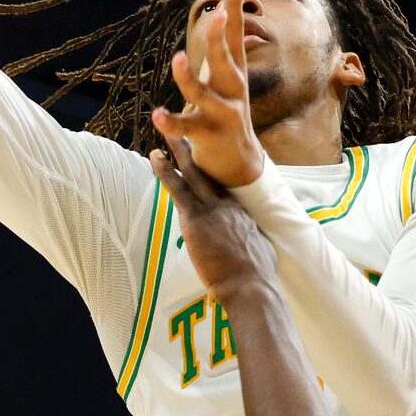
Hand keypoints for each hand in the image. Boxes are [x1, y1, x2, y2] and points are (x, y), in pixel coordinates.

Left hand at [149, 134, 276, 298]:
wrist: (251, 285)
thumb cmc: (257, 276)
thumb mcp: (260, 250)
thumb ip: (250, 241)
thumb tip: (253, 247)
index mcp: (239, 212)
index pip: (222, 186)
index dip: (212, 171)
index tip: (205, 158)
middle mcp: (226, 205)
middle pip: (209, 171)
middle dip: (197, 150)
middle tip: (187, 131)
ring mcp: (211, 209)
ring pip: (192, 173)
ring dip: (178, 151)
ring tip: (167, 133)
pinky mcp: (196, 219)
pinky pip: (177, 188)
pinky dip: (165, 170)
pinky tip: (155, 157)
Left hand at [152, 0, 265, 187]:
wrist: (239, 164)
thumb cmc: (226, 114)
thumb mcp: (226, 80)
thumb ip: (223, 50)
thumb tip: (223, 15)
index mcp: (234, 73)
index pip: (237, 34)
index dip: (236, 7)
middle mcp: (233, 90)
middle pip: (225, 60)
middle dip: (219, 40)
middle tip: (215, 16)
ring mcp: (222, 113)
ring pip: (204, 93)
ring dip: (189, 77)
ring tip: (177, 58)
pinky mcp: (208, 135)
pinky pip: (186, 127)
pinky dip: (171, 122)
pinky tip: (157, 114)